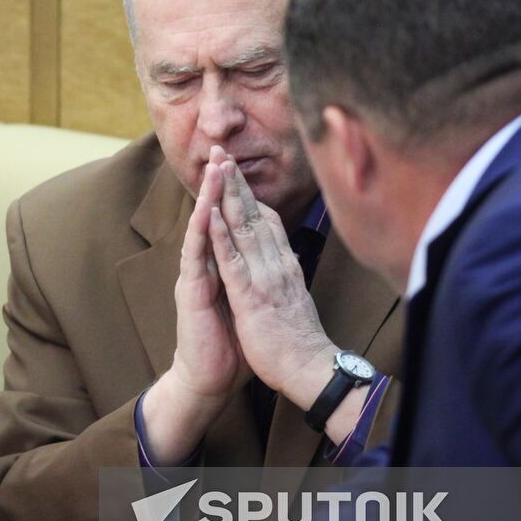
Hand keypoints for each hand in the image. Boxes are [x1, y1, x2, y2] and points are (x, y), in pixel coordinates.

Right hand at [171, 147, 250, 399]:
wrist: (210, 378)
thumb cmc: (232, 343)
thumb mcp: (251, 303)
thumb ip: (256, 278)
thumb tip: (274, 259)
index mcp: (225, 267)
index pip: (230, 222)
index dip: (236, 194)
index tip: (242, 165)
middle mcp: (208, 266)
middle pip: (214, 217)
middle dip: (218, 183)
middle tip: (220, 150)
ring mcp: (197, 277)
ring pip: (202, 229)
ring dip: (207, 197)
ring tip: (213, 169)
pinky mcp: (191, 292)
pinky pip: (196, 255)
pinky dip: (202, 231)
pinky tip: (205, 210)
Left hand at [208, 154, 336, 400]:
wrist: (309, 368)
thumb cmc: (299, 339)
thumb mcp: (294, 298)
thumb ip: (285, 276)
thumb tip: (283, 261)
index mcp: (285, 264)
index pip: (266, 221)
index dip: (250, 194)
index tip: (236, 171)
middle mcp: (277, 262)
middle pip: (254, 214)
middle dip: (236, 182)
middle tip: (222, 152)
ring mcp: (264, 276)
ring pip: (243, 227)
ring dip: (227, 196)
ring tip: (215, 168)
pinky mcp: (251, 295)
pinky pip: (233, 260)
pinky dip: (221, 235)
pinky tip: (211, 213)